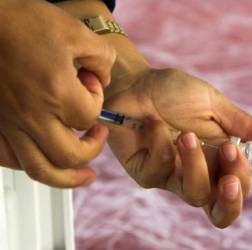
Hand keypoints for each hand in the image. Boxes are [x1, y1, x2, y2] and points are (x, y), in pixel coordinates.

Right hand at [0, 0, 115, 186]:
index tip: (91, 85)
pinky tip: (43, 159)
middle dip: (93, 149)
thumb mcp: (74, 31)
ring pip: (41, 170)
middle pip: (71, 155)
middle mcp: (32, 116)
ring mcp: (9, 125)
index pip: (91, 115)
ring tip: (83, 177)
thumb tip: (104, 79)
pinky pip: (12, 160)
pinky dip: (32, 165)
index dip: (98, 100)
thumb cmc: (21, 22)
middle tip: (99, 137)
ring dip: (67, 178)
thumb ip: (101, 58)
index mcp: (56, 92)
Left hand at [99, 68, 251, 226]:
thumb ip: (240, 124)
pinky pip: (159, 170)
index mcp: (215, 158)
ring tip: (185, 134)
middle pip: (218, 209)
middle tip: (229, 179)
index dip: (242, 179)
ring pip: (193, 194)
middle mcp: (195, 172)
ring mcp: (169, 176)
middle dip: (229, 198)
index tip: (236, 151)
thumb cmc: (173, 93)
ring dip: (195, 163)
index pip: (237, 186)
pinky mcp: (145, 173)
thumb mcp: (211, 104)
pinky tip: (152, 123)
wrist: (136, 85)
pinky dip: (160, 142)